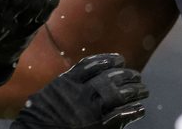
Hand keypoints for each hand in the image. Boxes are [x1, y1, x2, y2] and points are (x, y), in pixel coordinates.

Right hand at [11, 53, 147, 128]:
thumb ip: (64, 86)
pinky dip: (132, 111)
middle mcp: (79, 94)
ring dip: (134, 91)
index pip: (91, 65)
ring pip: (118, 94)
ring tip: (144, 90)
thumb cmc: (38, 120)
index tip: (119, 59)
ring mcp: (89, 110)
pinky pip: (120, 115)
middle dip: (126, 75)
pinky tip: (139, 109)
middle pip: (109, 78)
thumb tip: (80, 76)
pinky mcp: (98, 126)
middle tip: (137, 75)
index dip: (108, 60)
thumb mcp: (46, 96)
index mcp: (66, 83)